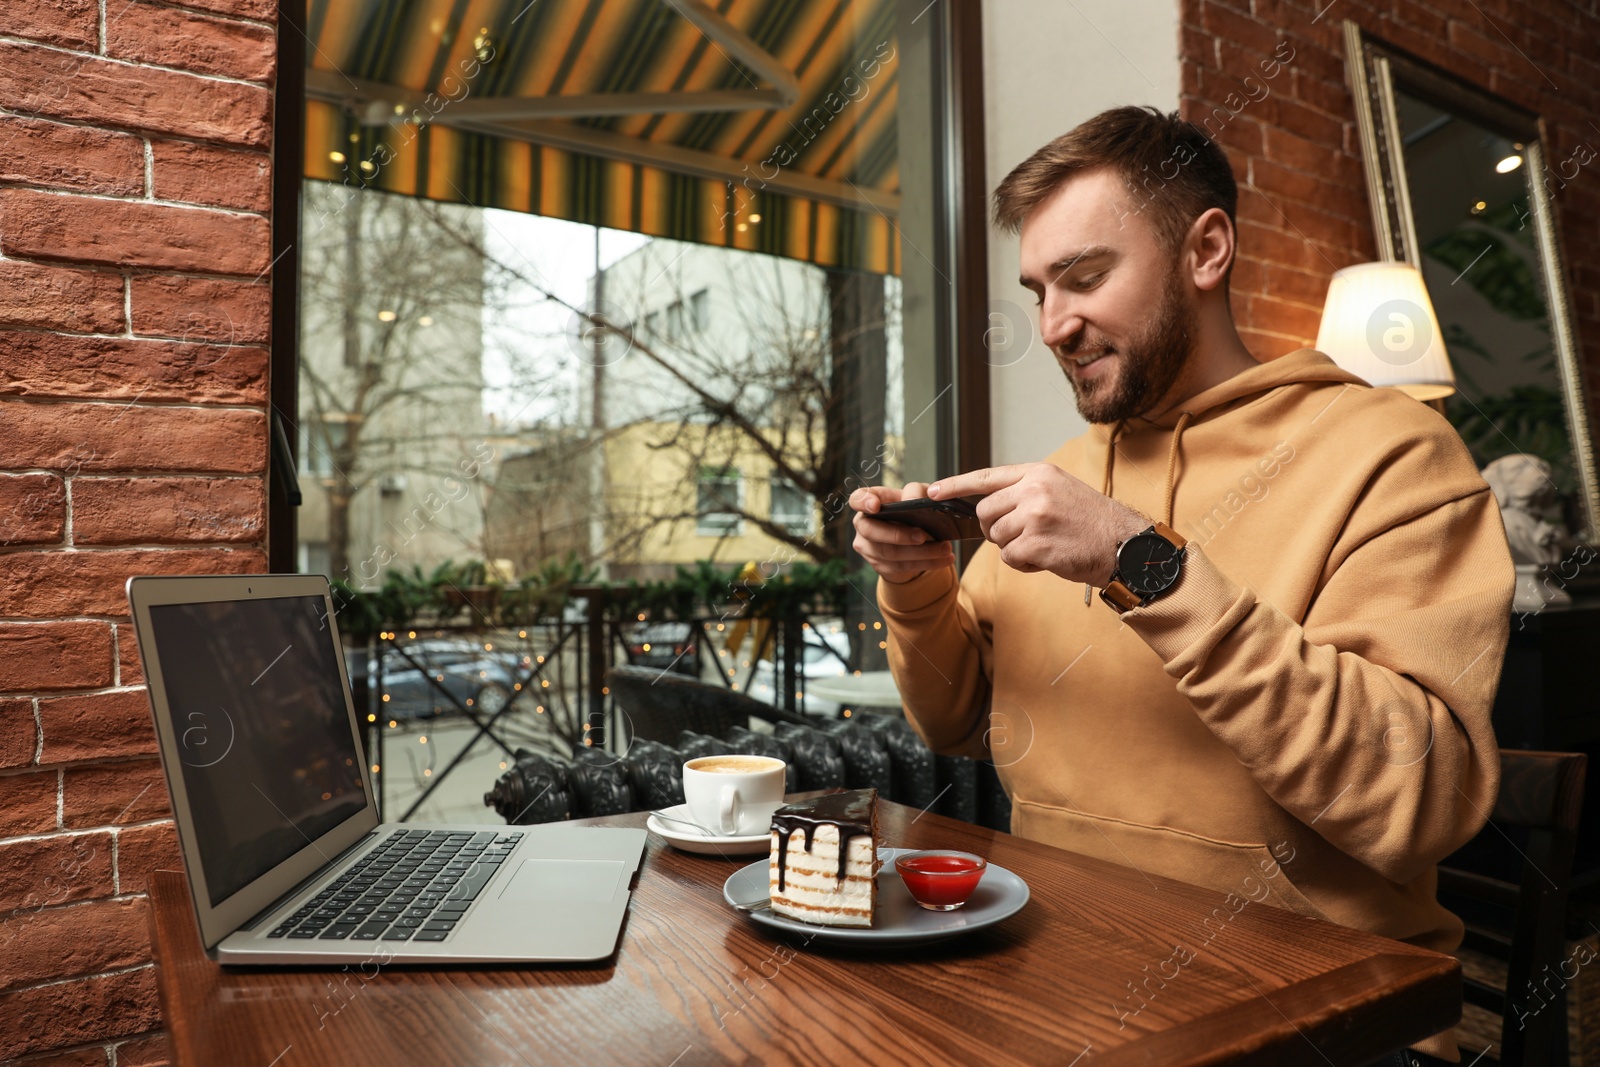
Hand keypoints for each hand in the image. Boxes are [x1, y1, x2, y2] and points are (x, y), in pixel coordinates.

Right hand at [849, 483, 955, 583]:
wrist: (912, 536)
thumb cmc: (912, 509)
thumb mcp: (917, 495)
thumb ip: (916, 492)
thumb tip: (914, 500)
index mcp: (869, 502)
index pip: (857, 499)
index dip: (863, 502)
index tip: (875, 506)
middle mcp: (863, 524)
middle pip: (872, 531)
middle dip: (898, 535)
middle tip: (922, 535)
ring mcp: (868, 547)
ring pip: (890, 553)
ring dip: (921, 552)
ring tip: (945, 548)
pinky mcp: (879, 565)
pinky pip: (901, 567)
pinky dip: (926, 563)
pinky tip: (944, 559)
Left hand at [929, 464, 1147, 585]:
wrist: (1125, 545)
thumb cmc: (1092, 523)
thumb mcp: (1060, 491)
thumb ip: (1026, 491)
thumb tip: (987, 506)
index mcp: (1039, 473)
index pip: (986, 477)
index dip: (955, 485)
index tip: (933, 491)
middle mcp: (1034, 490)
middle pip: (985, 512)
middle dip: (993, 529)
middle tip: (1018, 537)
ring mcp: (1034, 516)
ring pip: (996, 537)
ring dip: (1012, 548)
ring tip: (1042, 546)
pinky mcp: (1036, 543)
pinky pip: (1009, 557)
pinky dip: (1022, 563)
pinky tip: (1046, 558)